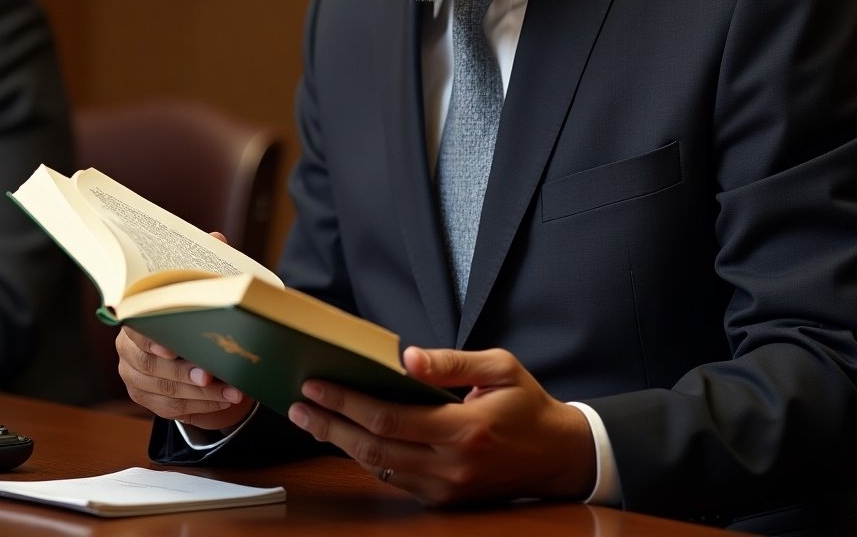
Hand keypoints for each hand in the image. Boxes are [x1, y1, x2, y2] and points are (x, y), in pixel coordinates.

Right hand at [116, 326, 254, 429]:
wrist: (178, 347)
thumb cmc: (185, 325)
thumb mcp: (185, 316)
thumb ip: (191, 318)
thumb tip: (218, 319)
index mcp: (134, 328)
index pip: (137, 333)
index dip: (152, 342)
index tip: (172, 351)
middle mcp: (129, 354)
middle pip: (152, 367)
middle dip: (184, 373)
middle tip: (210, 376)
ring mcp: (134, 380)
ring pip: (166, 391)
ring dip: (203, 394)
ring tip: (230, 392)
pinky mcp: (146, 400)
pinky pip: (173, 408)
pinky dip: (202, 405)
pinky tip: (223, 401)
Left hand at [286, 346, 595, 504]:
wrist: (559, 455)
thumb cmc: (526, 404)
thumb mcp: (499, 367)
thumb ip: (451, 363)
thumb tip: (405, 357)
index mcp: (463, 430)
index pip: (389, 417)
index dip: (347, 401)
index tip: (316, 384)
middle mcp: (450, 466)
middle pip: (373, 447)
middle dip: (329, 425)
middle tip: (297, 403)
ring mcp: (445, 488)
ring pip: (378, 467)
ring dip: (339, 442)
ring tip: (310, 418)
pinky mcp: (444, 498)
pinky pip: (394, 477)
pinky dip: (366, 455)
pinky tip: (345, 435)